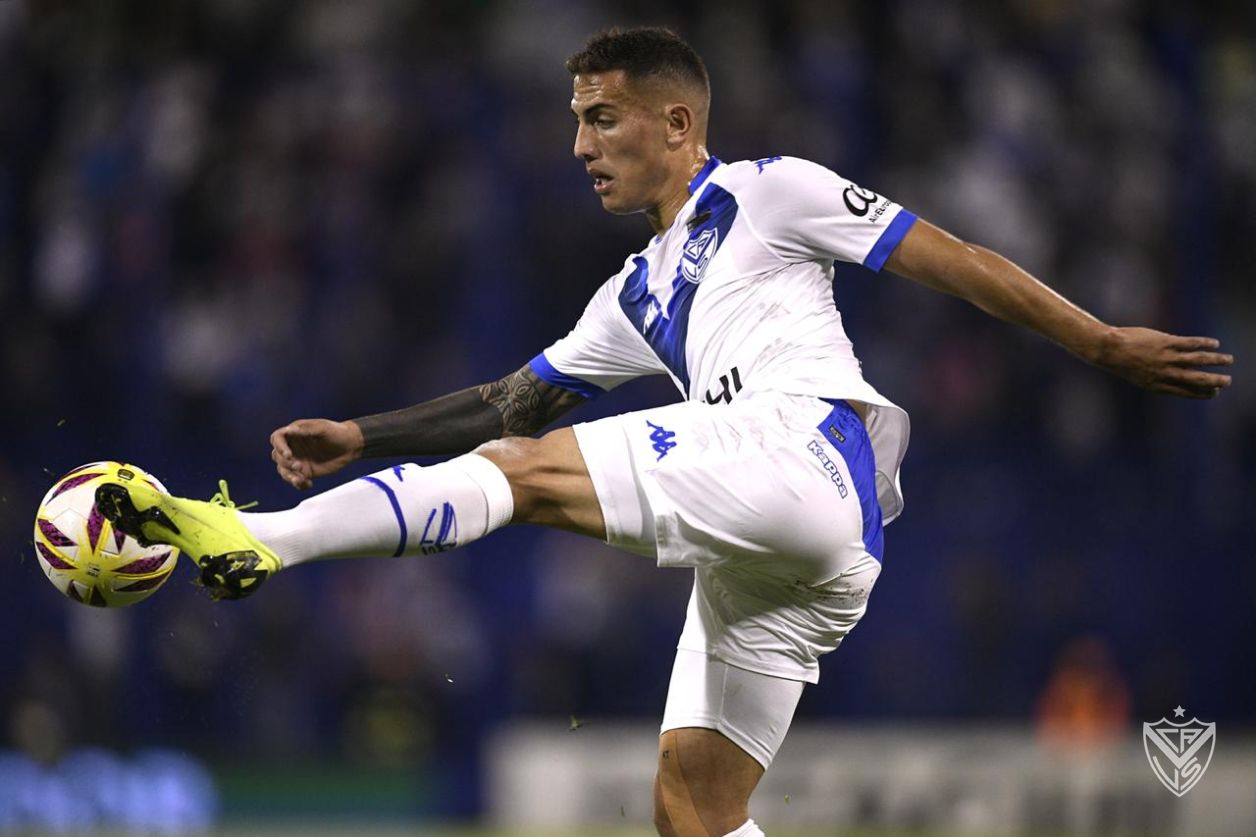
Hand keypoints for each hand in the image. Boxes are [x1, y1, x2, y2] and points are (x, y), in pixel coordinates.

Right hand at [269, 419, 364, 489]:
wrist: (350, 446)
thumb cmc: (337, 432)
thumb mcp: (322, 428)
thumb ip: (305, 430)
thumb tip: (288, 430)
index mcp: (294, 433)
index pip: (277, 438)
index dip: (279, 447)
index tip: (288, 454)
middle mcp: (293, 447)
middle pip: (278, 456)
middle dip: (285, 464)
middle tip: (299, 467)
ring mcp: (298, 460)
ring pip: (284, 470)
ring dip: (289, 476)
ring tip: (302, 479)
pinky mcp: (305, 472)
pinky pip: (296, 480)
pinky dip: (299, 484)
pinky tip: (308, 484)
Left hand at [1092, 327, 1232, 398]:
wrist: (1108, 350)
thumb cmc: (1121, 362)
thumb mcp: (1139, 376)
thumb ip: (1155, 378)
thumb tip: (1170, 377)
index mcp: (1157, 385)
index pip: (1185, 392)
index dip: (1201, 393)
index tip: (1214, 393)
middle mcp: (1165, 373)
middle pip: (1196, 379)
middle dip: (1214, 381)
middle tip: (1227, 381)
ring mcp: (1166, 358)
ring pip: (1197, 360)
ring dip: (1216, 360)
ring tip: (1229, 360)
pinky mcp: (1165, 342)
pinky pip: (1190, 343)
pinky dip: (1205, 343)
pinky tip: (1215, 343)